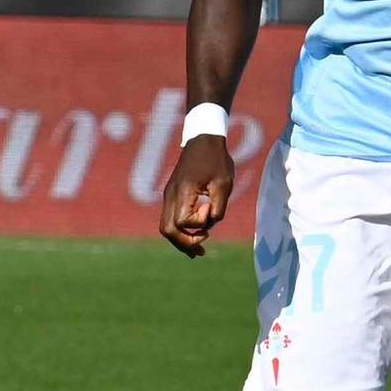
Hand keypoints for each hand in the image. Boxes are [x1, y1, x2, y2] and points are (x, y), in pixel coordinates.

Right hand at [159, 134, 234, 257]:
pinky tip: (194, 237)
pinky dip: (180, 231)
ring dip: (181, 240)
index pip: (182, 221)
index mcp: (183, 191)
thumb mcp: (224, 183)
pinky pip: (170, 219)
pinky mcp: (172, 195)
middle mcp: (171, 195)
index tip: (210, 208)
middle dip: (184, 243)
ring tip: (197, 251)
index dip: (198, 223)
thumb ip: (218, 207)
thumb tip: (209, 224)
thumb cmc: (216, 160)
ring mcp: (169, 195)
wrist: (203, 140)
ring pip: (166, 227)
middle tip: (202, 250)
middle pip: (167, 230)